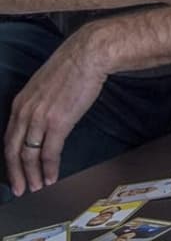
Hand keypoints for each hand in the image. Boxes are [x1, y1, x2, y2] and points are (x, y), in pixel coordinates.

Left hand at [3, 31, 106, 195]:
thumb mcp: (47, 83)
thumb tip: (47, 116)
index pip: (10, 137)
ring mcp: (40, 118)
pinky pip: (49, 152)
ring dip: (32, 175)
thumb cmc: (74, 64)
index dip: (11, 157)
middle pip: (14, 150)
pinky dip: (49, 168)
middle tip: (21, 188)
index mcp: (21, 101)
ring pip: (29, 155)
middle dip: (16, 173)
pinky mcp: (58, 122)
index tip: (16, 170)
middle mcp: (25, 111)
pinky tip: (52, 176)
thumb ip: (41, 102)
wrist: (89, 54)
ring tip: (37, 186)